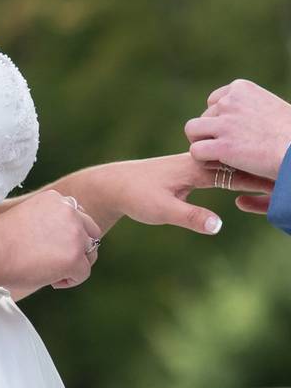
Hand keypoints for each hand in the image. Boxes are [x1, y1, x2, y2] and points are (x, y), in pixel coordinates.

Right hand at [0, 189, 101, 290]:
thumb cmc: (0, 238)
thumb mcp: (27, 217)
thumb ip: (47, 222)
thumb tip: (60, 241)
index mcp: (55, 198)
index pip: (76, 214)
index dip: (67, 232)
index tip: (50, 244)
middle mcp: (69, 211)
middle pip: (91, 231)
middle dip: (78, 246)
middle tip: (57, 260)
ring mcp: (74, 234)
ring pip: (90, 252)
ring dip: (75, 263)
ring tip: (52, 271)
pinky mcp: (75, 257)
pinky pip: (83, 273)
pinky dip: (70, 280)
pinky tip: (50, 280)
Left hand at [104, 153, 272, 233]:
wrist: (114, 184)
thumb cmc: (136, 196)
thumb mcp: (162, 210)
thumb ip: (190, 216)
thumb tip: (218, 225)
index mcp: (194, 169)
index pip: (236, 172)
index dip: (261, 179)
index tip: (283, 185)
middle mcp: (196, 163)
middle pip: (238, 164)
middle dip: (263, 170)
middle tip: (288, 178)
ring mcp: (194, 165)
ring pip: (231, 165)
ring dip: (253, 169)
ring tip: (278, 176)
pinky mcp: (190, 171)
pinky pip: (221, 169)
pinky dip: (238, 172)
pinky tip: (251, 177)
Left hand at [185, 79, 290, 180]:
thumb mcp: (271, 109)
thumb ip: (248, 107)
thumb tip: (229, 109)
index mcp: (242, 88)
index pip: (214, 101)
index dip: (220, 120)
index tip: (235, 133)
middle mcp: (230, 101)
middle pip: (203, 117)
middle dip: (213, 134)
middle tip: (231, 149)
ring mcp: (225, 123)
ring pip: (192, 131)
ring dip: (202, 144)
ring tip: (221, 157)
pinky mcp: (222, 146)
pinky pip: (196, 151)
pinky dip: (204, 161)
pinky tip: (221, 166)